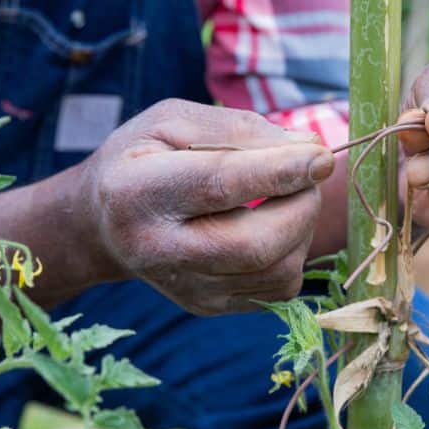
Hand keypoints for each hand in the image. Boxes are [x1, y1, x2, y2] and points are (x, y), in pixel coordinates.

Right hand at [77, 99, 334, 314]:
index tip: (323, 158)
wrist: (104, 223)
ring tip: (287, 196)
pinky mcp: (208, 307)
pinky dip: (293, 253)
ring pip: (275, 272)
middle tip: (308, 173)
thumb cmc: (144, 158)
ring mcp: (183, 288)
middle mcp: (155, 250)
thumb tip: (309, 148)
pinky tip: (272, 226)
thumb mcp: (173, 122)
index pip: (217, 185)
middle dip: (300, 205)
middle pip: (253, 245)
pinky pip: (279, 290)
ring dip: (302, 228)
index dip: (278, 172)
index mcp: (135, 191)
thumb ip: (239, 129)